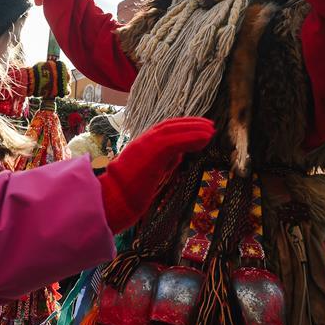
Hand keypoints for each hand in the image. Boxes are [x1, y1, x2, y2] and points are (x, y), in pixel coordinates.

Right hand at [98, 117, 214, 232]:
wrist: (114, 201)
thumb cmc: (128, 195)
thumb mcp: (149, 174)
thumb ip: (163, 162)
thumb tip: (179, 155)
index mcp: (141, 146)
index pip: (163, 130)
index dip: (182, 127)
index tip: (198, 128)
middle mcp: (142, 141)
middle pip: (169, 125)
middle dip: (191, 124)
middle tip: (209, 125)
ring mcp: (145, 145)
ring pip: (173, 130)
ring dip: (194, 128)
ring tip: (210, 131)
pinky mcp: (152, 153)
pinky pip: (175, 141)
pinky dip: (192, 138)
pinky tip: (205, 138)